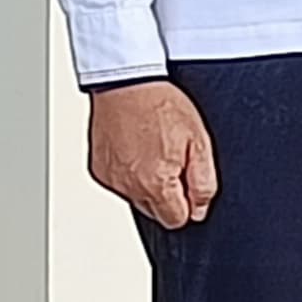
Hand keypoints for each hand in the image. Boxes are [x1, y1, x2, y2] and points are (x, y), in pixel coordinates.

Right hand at [87, 82, 219, 226]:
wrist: (127, 81)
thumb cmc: (160, 104)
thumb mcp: (198, 141)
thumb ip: (203, 183)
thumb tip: (200, 209)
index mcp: (155, 185)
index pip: (176, 220)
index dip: (187, 201)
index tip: (187, 178)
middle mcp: (128, 187)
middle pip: (156, 211)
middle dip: (167, 193)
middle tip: (170, 158)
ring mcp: (110, 179)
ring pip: (137, 198)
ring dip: (147, 182)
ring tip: (152, 148)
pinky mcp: (98, 169)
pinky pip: (119, 182)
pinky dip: (129, 172)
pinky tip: (135, 147)